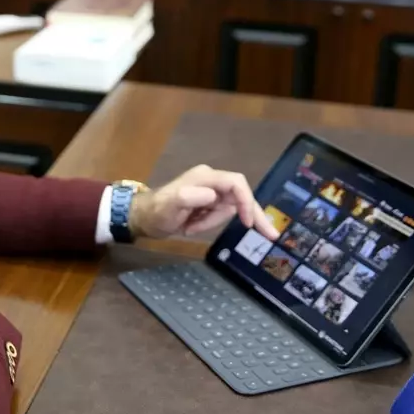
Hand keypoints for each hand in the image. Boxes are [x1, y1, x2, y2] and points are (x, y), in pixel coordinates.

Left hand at [129, 164, 280, 240]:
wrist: (143, 218)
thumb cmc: (156, 211)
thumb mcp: (171, 205)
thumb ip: (189, 197)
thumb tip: (212, 196)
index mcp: (205, 177)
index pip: (236, 184)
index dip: (247, 201)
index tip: (248, 223)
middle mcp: (211, 181)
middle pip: (240, 196)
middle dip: (253, 214)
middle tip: (271, 235)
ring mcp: (210, 192)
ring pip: (229, 209)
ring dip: (213, 223)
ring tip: (190, 228)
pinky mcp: (208, 203)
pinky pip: (219, 215)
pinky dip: (209, 224)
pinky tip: (191, 227)